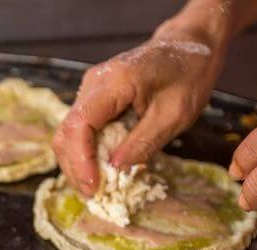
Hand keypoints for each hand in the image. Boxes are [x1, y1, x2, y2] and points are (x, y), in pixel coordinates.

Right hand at [53, 23, 226, 195]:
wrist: (190, 47)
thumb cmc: (188, 76)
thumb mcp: (175, 115)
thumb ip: (143, 142)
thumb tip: (115, 169)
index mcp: (114, 82)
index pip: (80, 125)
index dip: (81, 160)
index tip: (94, 186)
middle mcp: (93, 84)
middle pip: (66, 133)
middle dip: (75, 168)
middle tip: (94, 195)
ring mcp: (89, 90)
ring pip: (68, 134)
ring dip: (77, 164)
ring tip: (95, 187)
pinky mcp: (93, 99)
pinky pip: (79, 131)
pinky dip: (84, 154)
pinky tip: (98, 171)